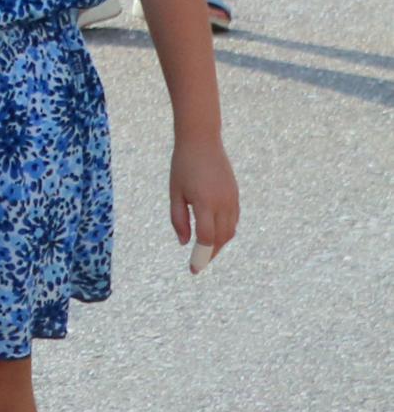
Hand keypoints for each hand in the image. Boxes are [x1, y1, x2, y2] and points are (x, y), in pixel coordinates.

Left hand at [166, 130, 239, 264]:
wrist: (202, 141)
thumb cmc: (182, 166)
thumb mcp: (175, 192)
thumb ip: (179, 219)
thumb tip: (185, 243)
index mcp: (206, 203)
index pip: (206, 238)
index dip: (200, 256)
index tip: (193, 269)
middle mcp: (223, 203)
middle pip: (221, 238)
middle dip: (210, 254)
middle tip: (198, 263)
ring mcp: (232, 199)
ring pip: (230, 231)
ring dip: (219, 244)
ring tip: (205, 252)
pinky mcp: (235, 195)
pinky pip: (234, 220)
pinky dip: (226, 231)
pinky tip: (215, 235)